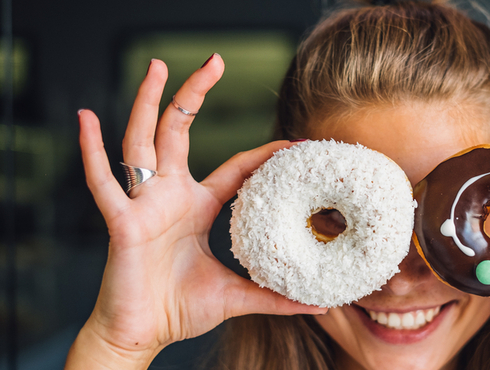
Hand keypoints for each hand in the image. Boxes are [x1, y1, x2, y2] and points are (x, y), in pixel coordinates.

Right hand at [67, 55, 325, 368]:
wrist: (140, 334)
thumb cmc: (178, 309)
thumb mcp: (236, 295)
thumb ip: (273, 297)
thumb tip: (317, 304)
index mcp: (196, 206)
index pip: (234, 168)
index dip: (263, 154)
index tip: (293, 143)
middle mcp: (169, 196)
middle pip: (180, 132)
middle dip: (194, 94)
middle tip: (214, 60)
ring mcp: (144, 205)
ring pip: (143, 142)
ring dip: (148, 102)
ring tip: (156, 66)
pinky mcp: (121, 222)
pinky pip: (102, 183)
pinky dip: (91, 151)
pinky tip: (85, 117)